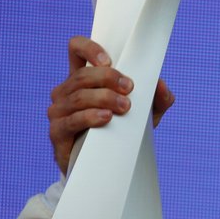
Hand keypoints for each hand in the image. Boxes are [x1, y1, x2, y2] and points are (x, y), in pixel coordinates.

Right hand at [46, 36, 176, 173]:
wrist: (104, 170)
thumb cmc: (121, 134)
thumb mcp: (144, 115)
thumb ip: (157, 100)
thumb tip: (161, 86)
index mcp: (83, 79)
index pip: (76, 49)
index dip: (89, 49)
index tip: (109, 61)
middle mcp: (66, 92)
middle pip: (82, 75)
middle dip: (107, 78)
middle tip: (130, 88)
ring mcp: (59, 111)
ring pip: (78, 96)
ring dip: (103, 98)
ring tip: (125, 106)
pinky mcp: (58, 133)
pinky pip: (72, 120)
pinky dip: (90, 117)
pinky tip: (106, 118)